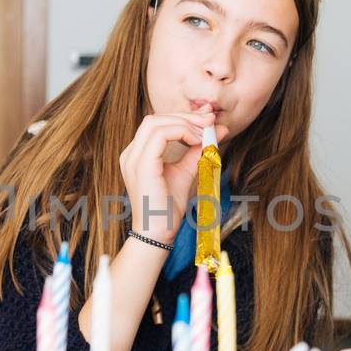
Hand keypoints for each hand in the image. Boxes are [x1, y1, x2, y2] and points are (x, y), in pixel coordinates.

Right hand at [118, 107, 227, 242]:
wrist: (158, 234)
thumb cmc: (169, 209)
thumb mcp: (187, 172)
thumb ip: (198, 150)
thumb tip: (219, 130)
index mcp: (138, 155)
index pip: (158, 124)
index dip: (183, 117)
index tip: (207, 120)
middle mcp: (131, 154)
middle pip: (155, 119)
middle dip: (185, 116)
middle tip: (210, 120)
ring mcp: (133, 159)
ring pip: (155, 122)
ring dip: (184, 123)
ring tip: (205, 133)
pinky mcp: (141, 165)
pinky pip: (159, 135)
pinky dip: (181, 132)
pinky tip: (196, 141)